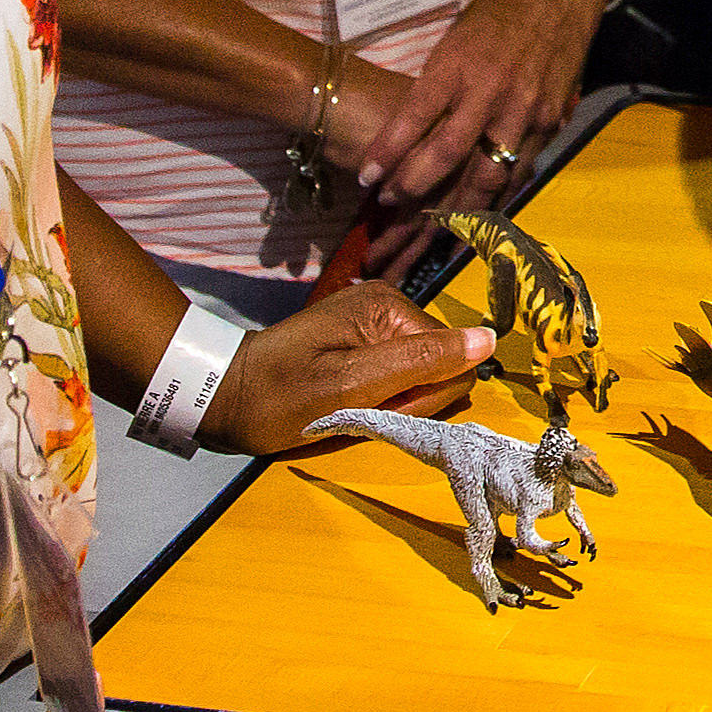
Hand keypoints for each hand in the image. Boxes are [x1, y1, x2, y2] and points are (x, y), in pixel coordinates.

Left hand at [209, 277, 490, 453]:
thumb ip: (420, 362)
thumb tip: (488, 340)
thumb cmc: (280, 397)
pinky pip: (394, 374)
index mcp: (389, 307)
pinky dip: (375, 397)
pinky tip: (342, 399)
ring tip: (344, 404)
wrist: (223, 396)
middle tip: (355, 407)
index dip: (420, 397)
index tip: (375, 406)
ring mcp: (373, 320)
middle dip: (405, 399)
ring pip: (417, 375)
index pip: (451, 360)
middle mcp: (388, 304)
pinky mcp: (361, 338)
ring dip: (389, 401)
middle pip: (436, 366)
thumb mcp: (350, 387)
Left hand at [351, 0, 602, 209]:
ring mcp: (525, 109)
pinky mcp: (550, 122)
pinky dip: (495, 198)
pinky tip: (478, 218)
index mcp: (460, 61)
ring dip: (456, 208)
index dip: (389, 150)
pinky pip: (519, 172)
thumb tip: (404, 133)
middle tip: (389, 205)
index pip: (416, 112)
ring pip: (488, 173)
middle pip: (451, 151)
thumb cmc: (496, 12)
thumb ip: (436, 85)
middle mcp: (492, 88)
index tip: (366, 178)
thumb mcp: (455, 38)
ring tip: (429, 230)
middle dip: (416, 185)